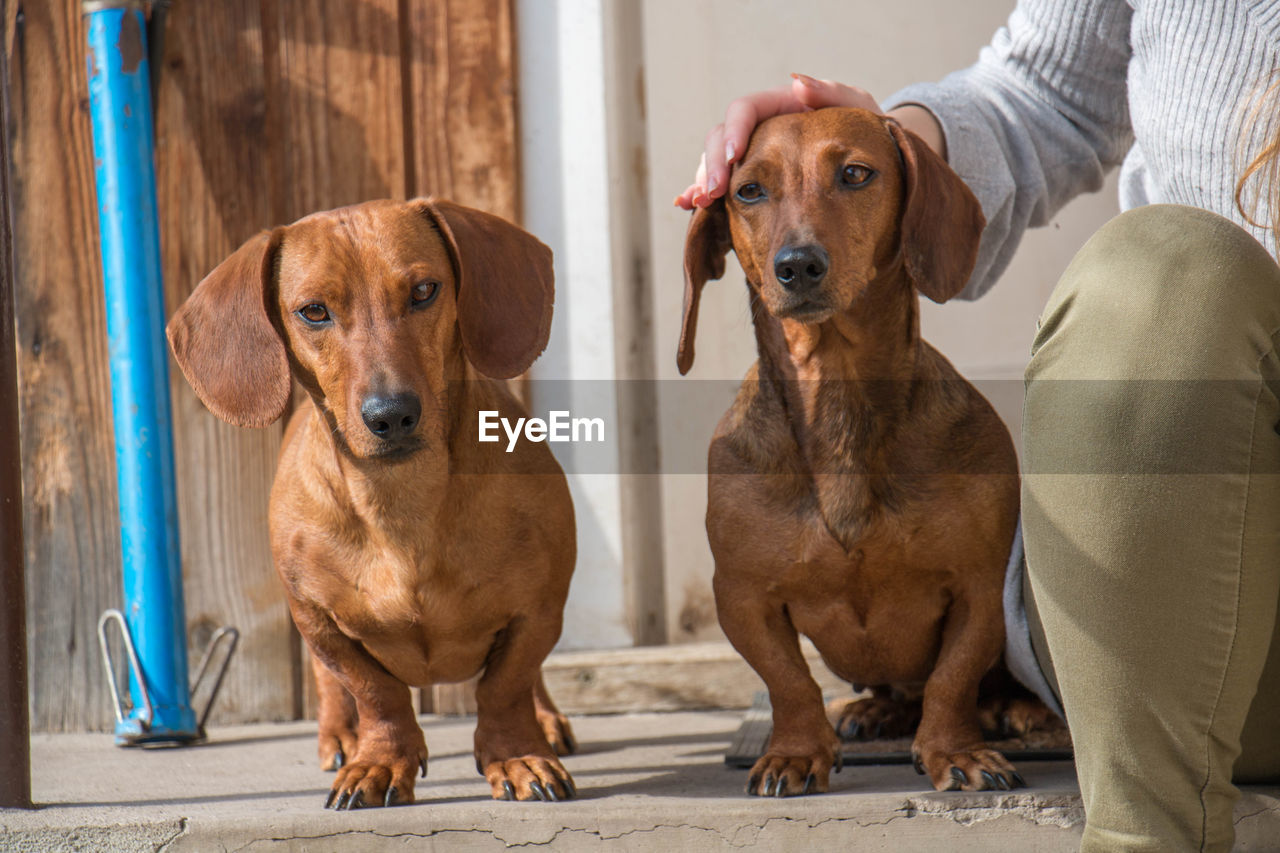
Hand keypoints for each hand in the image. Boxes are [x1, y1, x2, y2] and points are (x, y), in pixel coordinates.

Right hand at [674, 74, 944, 209]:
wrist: (871, 162)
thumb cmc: (866, 129)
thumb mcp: (859, 108)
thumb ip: (834, 94)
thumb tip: (798, 83)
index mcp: (779, 106)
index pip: (745, 110)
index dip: (734, 130)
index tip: (734, 154)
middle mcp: (760, 130)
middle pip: (720, 139)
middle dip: (712, 164)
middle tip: (714, 191)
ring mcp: (753, 156)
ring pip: (715, 163)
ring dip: (704, 182)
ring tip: (701, 203)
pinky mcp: (752, 182)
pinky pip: (724, 188)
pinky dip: (706, 198)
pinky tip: (692, 208)